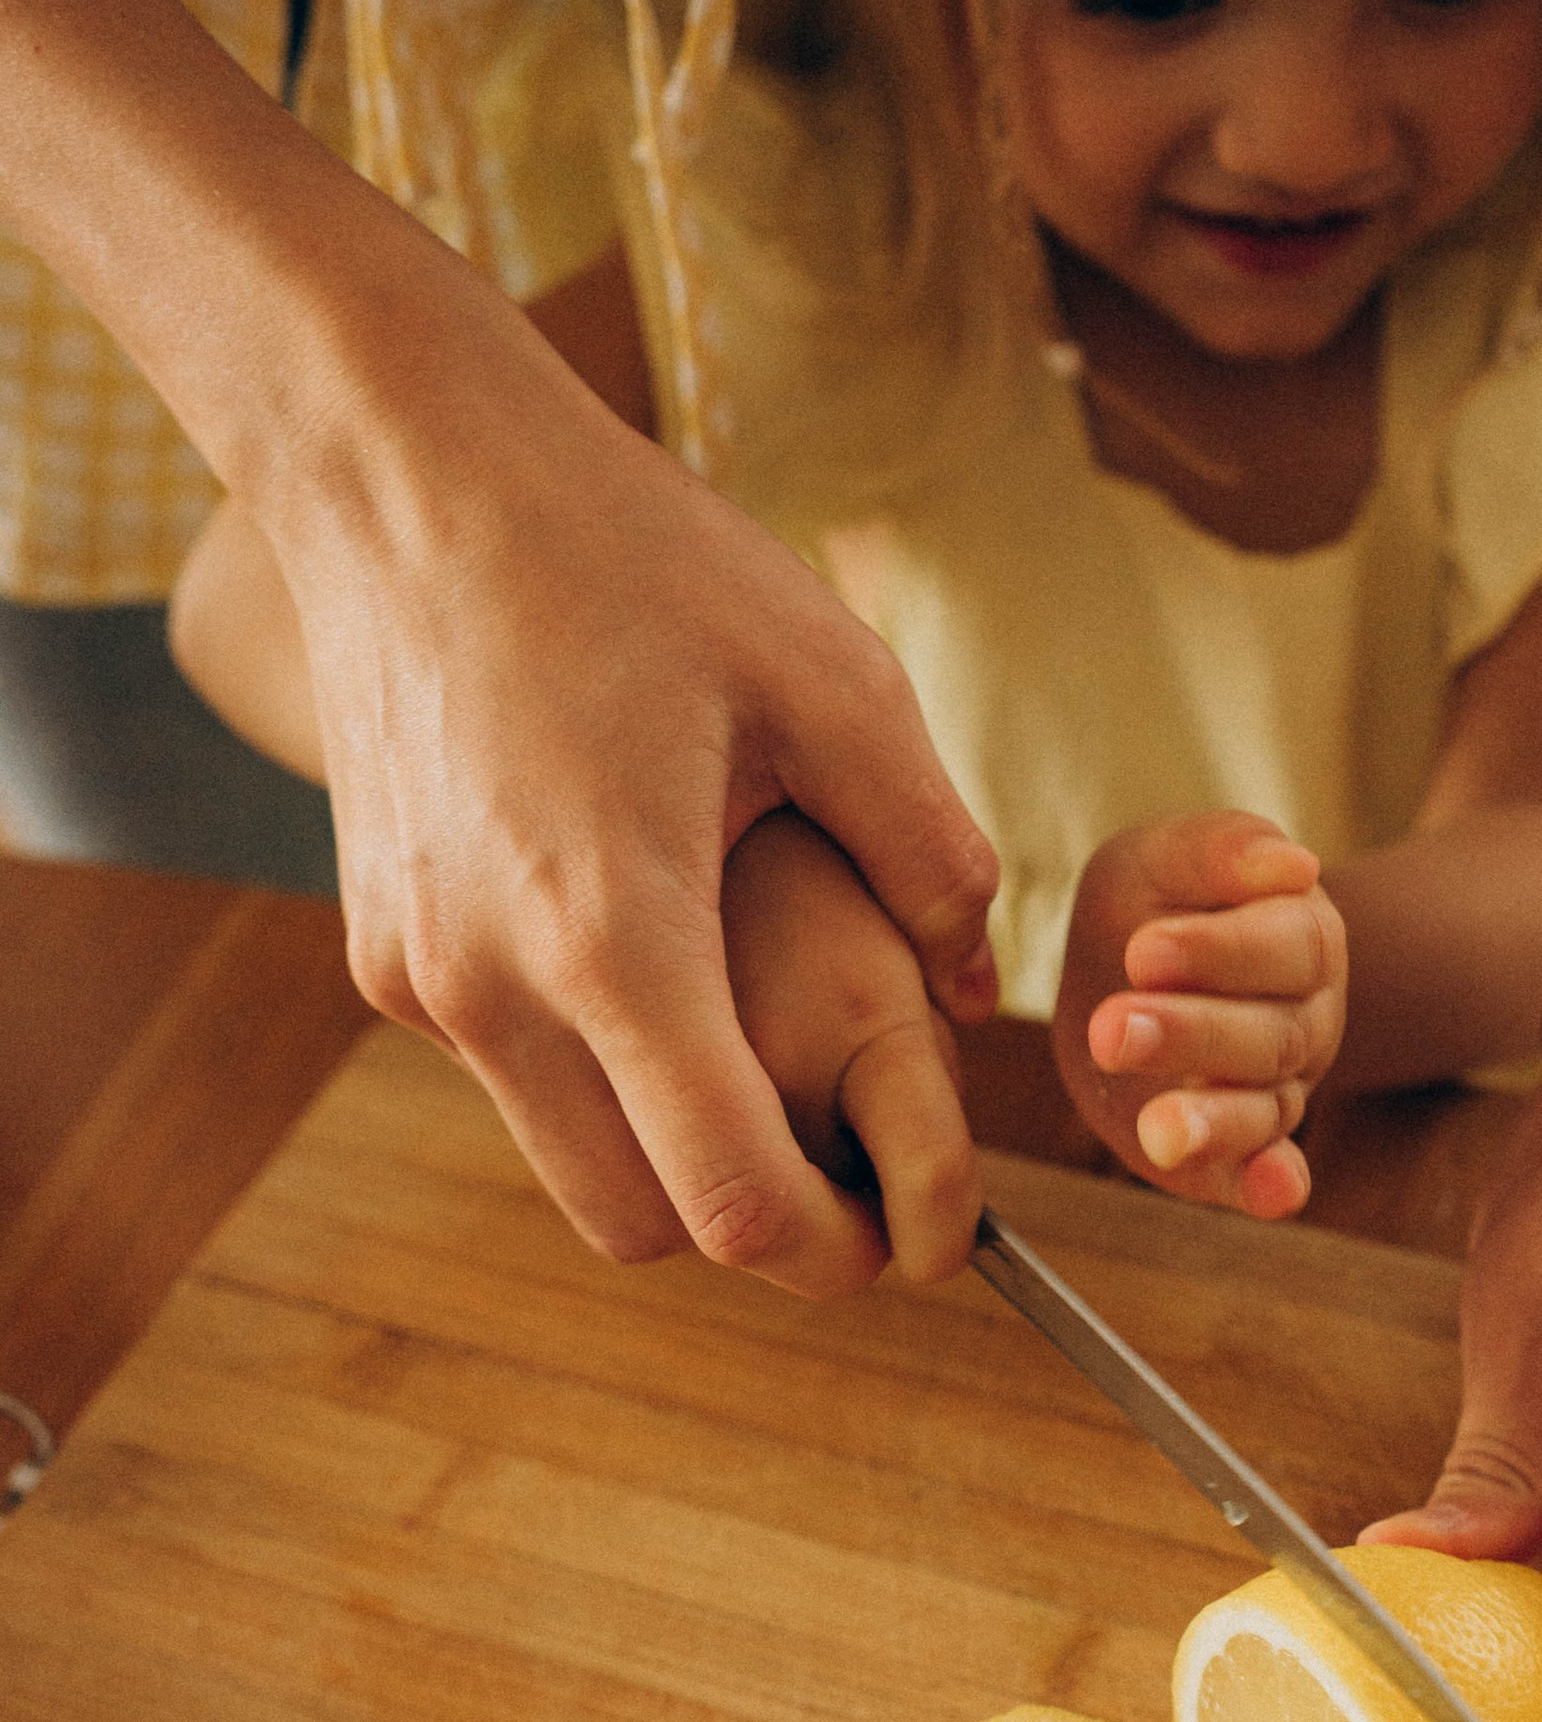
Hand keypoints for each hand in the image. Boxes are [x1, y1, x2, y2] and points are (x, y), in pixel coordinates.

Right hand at [271, 300, 999, 1298]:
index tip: (898, 1233)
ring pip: (569, 1161)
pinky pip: (510, 1074)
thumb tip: (980, 988)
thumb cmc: (632, 556)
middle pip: (644, 1226)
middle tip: (846, 1163)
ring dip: (669, 1150)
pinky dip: (593, 1069)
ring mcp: (419, 978)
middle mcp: (493, 985)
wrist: (407, 471)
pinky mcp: (381, 953)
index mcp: (617, 936)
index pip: (729, 1203)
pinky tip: (654, 955)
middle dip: (754, 1224)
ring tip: (763, 1053)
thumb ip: (932, 854)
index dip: (831, 1251)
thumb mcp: (833, 681)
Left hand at [1053, 813, 1346, 1219]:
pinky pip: (1263, 1173)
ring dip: (1215, 1121)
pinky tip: (1267, 1196)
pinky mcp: (1239, 1149)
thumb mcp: (1167, 857)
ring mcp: (1281, 1091)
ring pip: (1265, 1109)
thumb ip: (1218, 852)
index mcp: (1300, 938)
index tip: (1143, 950)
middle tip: (1114, 1028)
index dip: (1218, 953)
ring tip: (1160, 1130)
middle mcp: (1305, 1021)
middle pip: (1269, 1033)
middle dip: (1191, 1035)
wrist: (1137, 964)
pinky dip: (1268, 1187)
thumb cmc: (1158, 901)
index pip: (1284, 946)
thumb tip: (1295, 866)